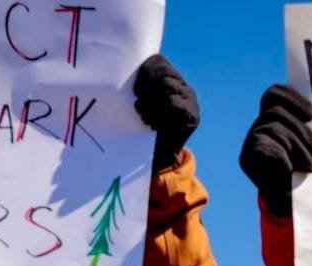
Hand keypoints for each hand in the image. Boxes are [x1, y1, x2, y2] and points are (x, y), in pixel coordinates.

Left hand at [134, 54, 199, 170]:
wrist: (157, 159)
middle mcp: (181, 86)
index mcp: (169, 79)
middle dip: (146, 85)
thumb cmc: (142, 129)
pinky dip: (160, 113)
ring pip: (168, 85)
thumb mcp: (137, 104)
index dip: (144, 70)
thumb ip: (136, 88)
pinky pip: (175, 103)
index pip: (158, 61)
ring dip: (151, 101)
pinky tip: (153, 125)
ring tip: (143, 117)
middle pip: (163, 71)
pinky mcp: (193, 115)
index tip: (134, 89)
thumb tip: (117, 71)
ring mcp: (190, 99)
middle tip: (137, 104)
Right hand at [239, 85, 311, 217]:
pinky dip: (282, 158)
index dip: (293, 99)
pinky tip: (291, 171)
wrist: (293, 205)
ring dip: (297, 147)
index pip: (274, 94)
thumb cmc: (307, 170)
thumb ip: (310, 127)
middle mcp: (258, 126)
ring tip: (310, 166)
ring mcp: (249, 142)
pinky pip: (266, 148)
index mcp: (273, 117)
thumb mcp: (311, 144)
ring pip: (273, 128)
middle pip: (276, 112)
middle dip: (301, 131)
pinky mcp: (247, 160)